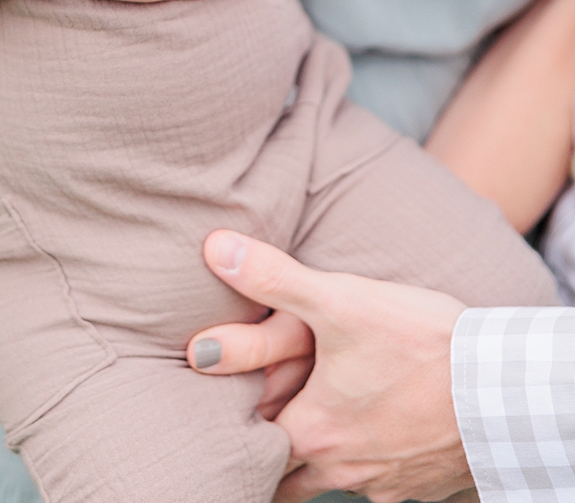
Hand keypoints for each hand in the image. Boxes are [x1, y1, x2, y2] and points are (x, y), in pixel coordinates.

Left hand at [186, 230, 470, 502]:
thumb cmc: (425, 348)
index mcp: (312, 432)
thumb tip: (214, 248)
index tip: (222, 401)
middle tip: (257, 418)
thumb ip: (272, 277)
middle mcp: (343, 469)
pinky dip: (365, 462)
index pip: (247, 439)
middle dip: (268, 448)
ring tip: (310, 425)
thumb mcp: (340, 300)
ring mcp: (386, 483)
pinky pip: (379, 483)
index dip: (232, 418)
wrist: (513, 391)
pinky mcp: (423, 486)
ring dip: (315, 459)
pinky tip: (370, 432)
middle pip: (284, 471)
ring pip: (329, 480)